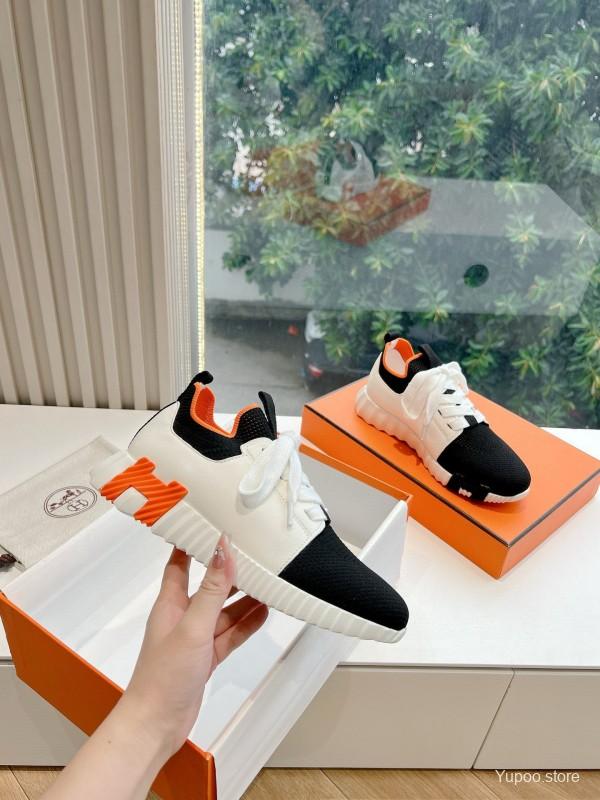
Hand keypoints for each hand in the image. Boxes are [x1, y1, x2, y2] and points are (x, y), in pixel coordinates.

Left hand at [120, 534, 267, 760]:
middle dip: (230, 570)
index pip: (180, 562)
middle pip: (210, 585)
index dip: (194, 542)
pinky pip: (231, 634)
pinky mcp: (207, 656)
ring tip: (268, 582)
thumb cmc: (163, 676)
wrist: (156, 724)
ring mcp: (196, 637)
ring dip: (244, 598)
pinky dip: (246, 624)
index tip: (211, 522)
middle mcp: (183, 616)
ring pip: (224, 610)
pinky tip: (263, 613)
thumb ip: (213, 589)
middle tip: (254, 553)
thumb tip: (224, 550)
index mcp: (171, 602)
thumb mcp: (193, 626)